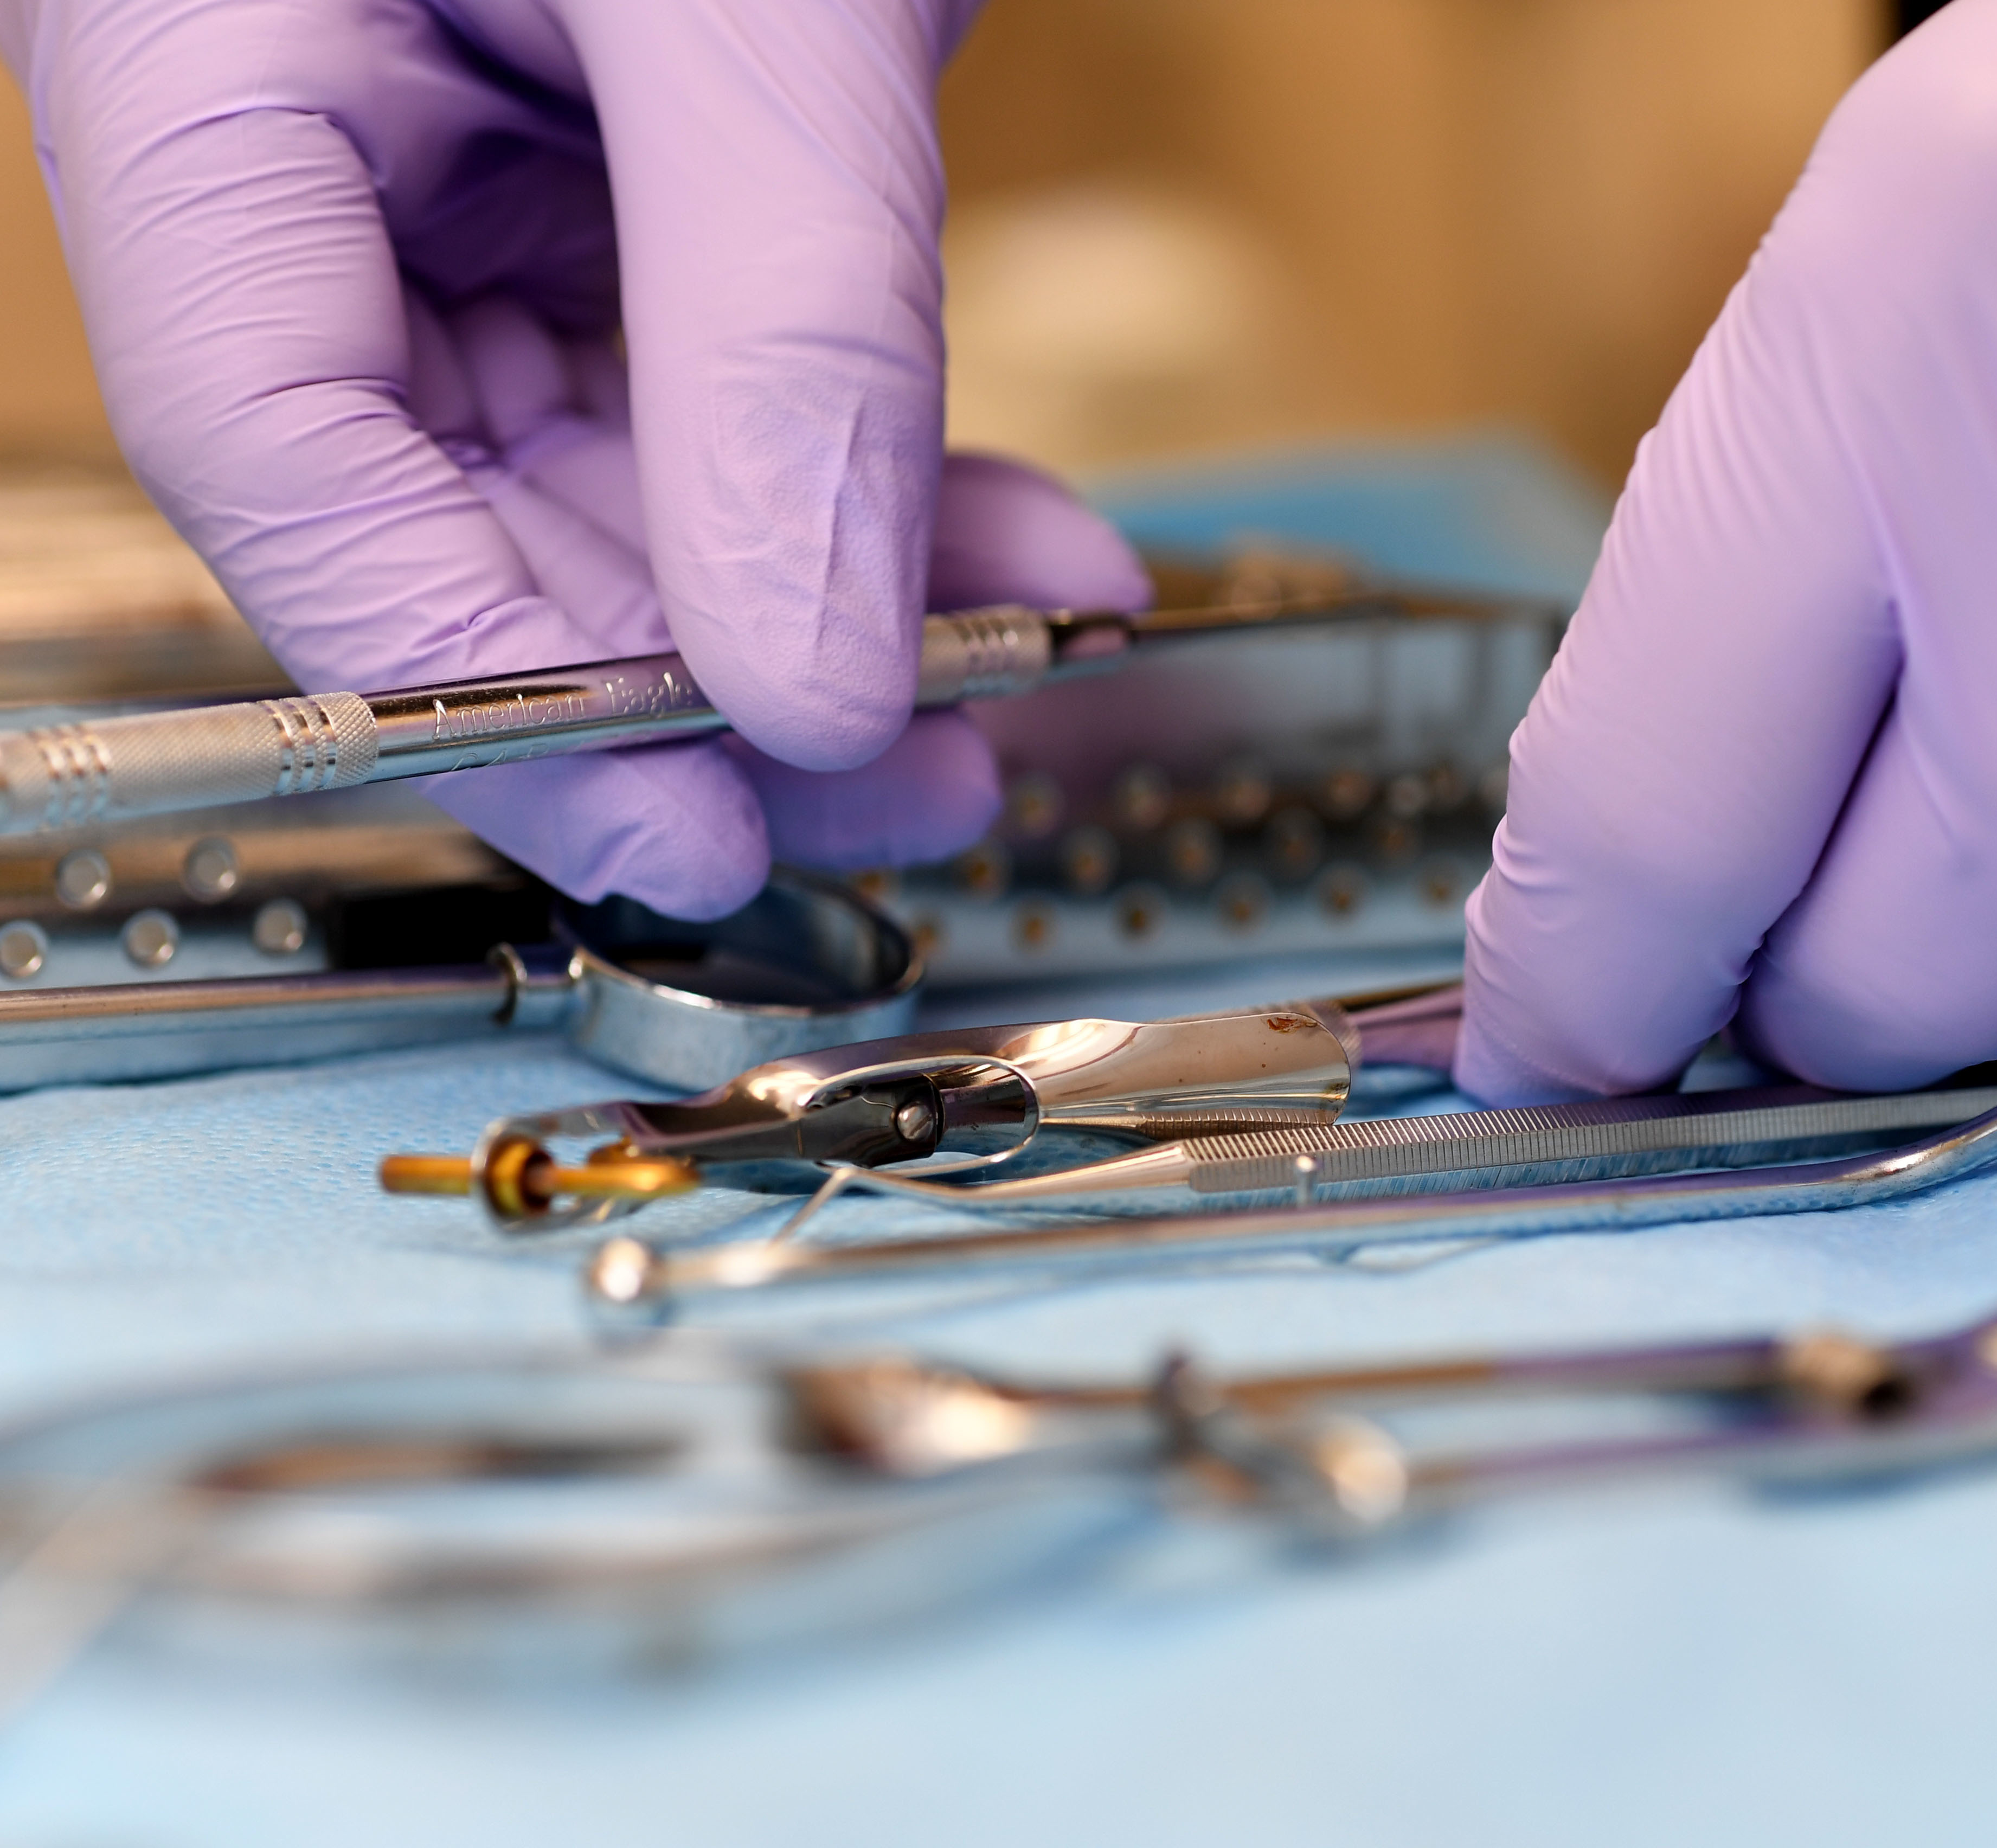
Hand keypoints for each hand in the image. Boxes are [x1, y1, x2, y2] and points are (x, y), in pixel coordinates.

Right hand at [2, 0, 1145, 915]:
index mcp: (196, 72)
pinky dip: (871, 462)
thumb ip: (776, 332)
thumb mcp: (748, 3)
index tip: (705, 835)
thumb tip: (810, 676)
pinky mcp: (616, 155)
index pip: (288, 468)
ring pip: (619, 465)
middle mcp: (309, 141)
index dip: (491, 690)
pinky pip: (719, 367)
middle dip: (716, 664)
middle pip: (466, 507)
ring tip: (1020, 664)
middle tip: (926, 783)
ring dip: (828, 584)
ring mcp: (464, 153)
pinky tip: (1018, 544)